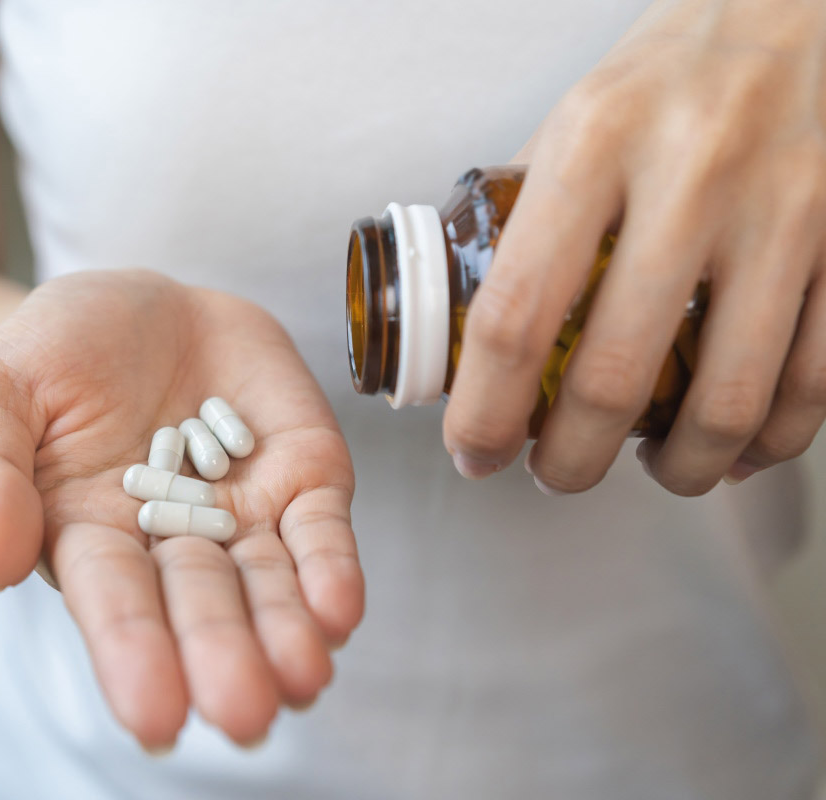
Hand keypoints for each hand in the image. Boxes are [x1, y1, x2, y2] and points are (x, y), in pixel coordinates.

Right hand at [0, 270, 363, 748]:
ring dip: (288, 632)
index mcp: (89, 536)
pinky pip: (320, 528)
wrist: (139, 300)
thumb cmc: (52, 352)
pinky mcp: (301, 473)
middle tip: (244, 714)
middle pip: (200, 604)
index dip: (134, 653)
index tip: (156, 715)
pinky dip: (332, 568)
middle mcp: (171, 542)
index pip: (114, 601)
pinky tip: (338, 611)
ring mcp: (243, 512)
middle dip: (222, 656)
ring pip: (270, 583)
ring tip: (302, 677)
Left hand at [444, 0, 825, 495]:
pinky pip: (813, 382)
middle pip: (615, 376)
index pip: (516, 314)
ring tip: (646, 469)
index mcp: (593, 143)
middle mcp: (690, 177)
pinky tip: (731, 445)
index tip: (475, 449)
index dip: (486, 410)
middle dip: (571, 460)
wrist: (799, 9)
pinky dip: (767, 440)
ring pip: (727, 400)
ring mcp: (782, 214)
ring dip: (676, 468)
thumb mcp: (571, 119)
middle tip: (553, 472)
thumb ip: (519, 220)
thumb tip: (465, 328)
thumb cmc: (668, 74)